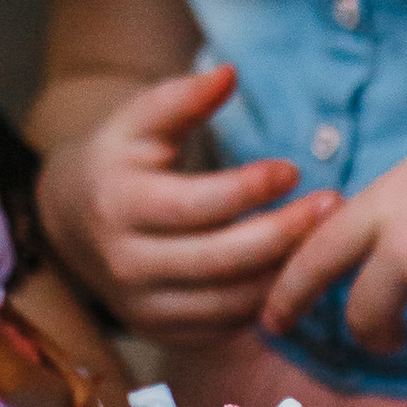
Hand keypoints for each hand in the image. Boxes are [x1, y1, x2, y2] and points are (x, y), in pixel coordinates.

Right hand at [39, 62, 338, 335]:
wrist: (73, 221)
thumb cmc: (120, 159)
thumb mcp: (138, 121)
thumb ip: (182, 97)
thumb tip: (229, 73)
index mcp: (120, 205)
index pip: (195, 205)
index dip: (248, 189)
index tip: (294, 168)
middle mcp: (127, 264)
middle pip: (221, 260)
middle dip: (285, 234)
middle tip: (332, 204)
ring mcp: (144, 307)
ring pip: (231, 301)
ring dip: (285, 271)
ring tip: (325, 235)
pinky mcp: (163, 333)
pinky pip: (228, 326)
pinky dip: (267, 300)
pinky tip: (296, 266)